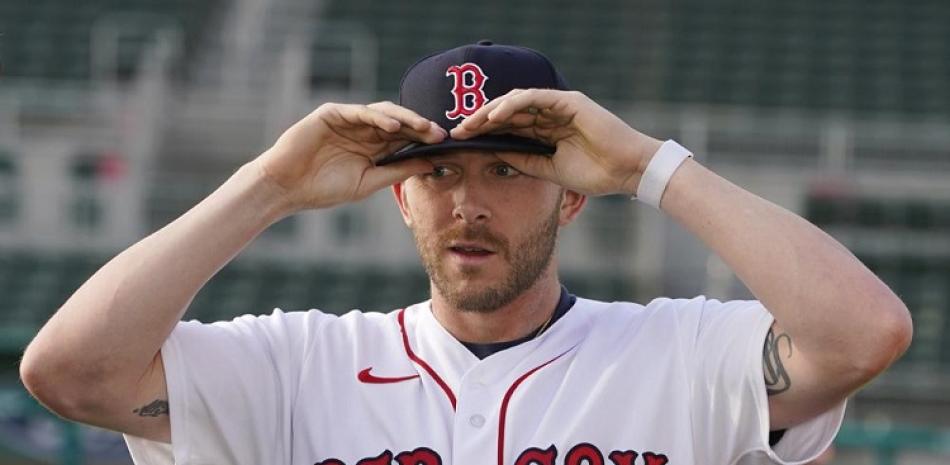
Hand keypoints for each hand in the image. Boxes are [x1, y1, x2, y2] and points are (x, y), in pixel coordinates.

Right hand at [253, 102, 444, 210]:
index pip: (405, 139)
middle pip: (399, 123)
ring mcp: (349, 120)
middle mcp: (364, 130)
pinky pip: (360, 112)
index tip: (446, 146)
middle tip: (441, 134)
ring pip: (384, 113)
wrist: (287, 187)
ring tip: (424, 128)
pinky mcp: (333, 113)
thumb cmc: (324, 188)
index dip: (425, 141)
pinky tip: (393, 127)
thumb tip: (431, 164)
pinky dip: (378, 117)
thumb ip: (398, 171)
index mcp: (374, 147)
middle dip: (421, 127)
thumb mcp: (369, 182)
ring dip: (405, 119)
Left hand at [450, 89, 662, 195]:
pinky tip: (494, 116)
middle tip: (457, 131)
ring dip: (491, 111)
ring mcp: (558, 106)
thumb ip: (525, 160)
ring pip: (516, 102)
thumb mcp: (549, 170)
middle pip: (508, 113)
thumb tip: (496, 156)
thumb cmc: (595, 172)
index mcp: (546, 130)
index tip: (461, 142)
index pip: (509, 127)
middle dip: (480, 121)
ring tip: (470, 123)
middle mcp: (550, 114)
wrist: (626, 171)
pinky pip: (534, 98)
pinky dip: (512, 105)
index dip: (484, 133)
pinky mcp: (568, 101)